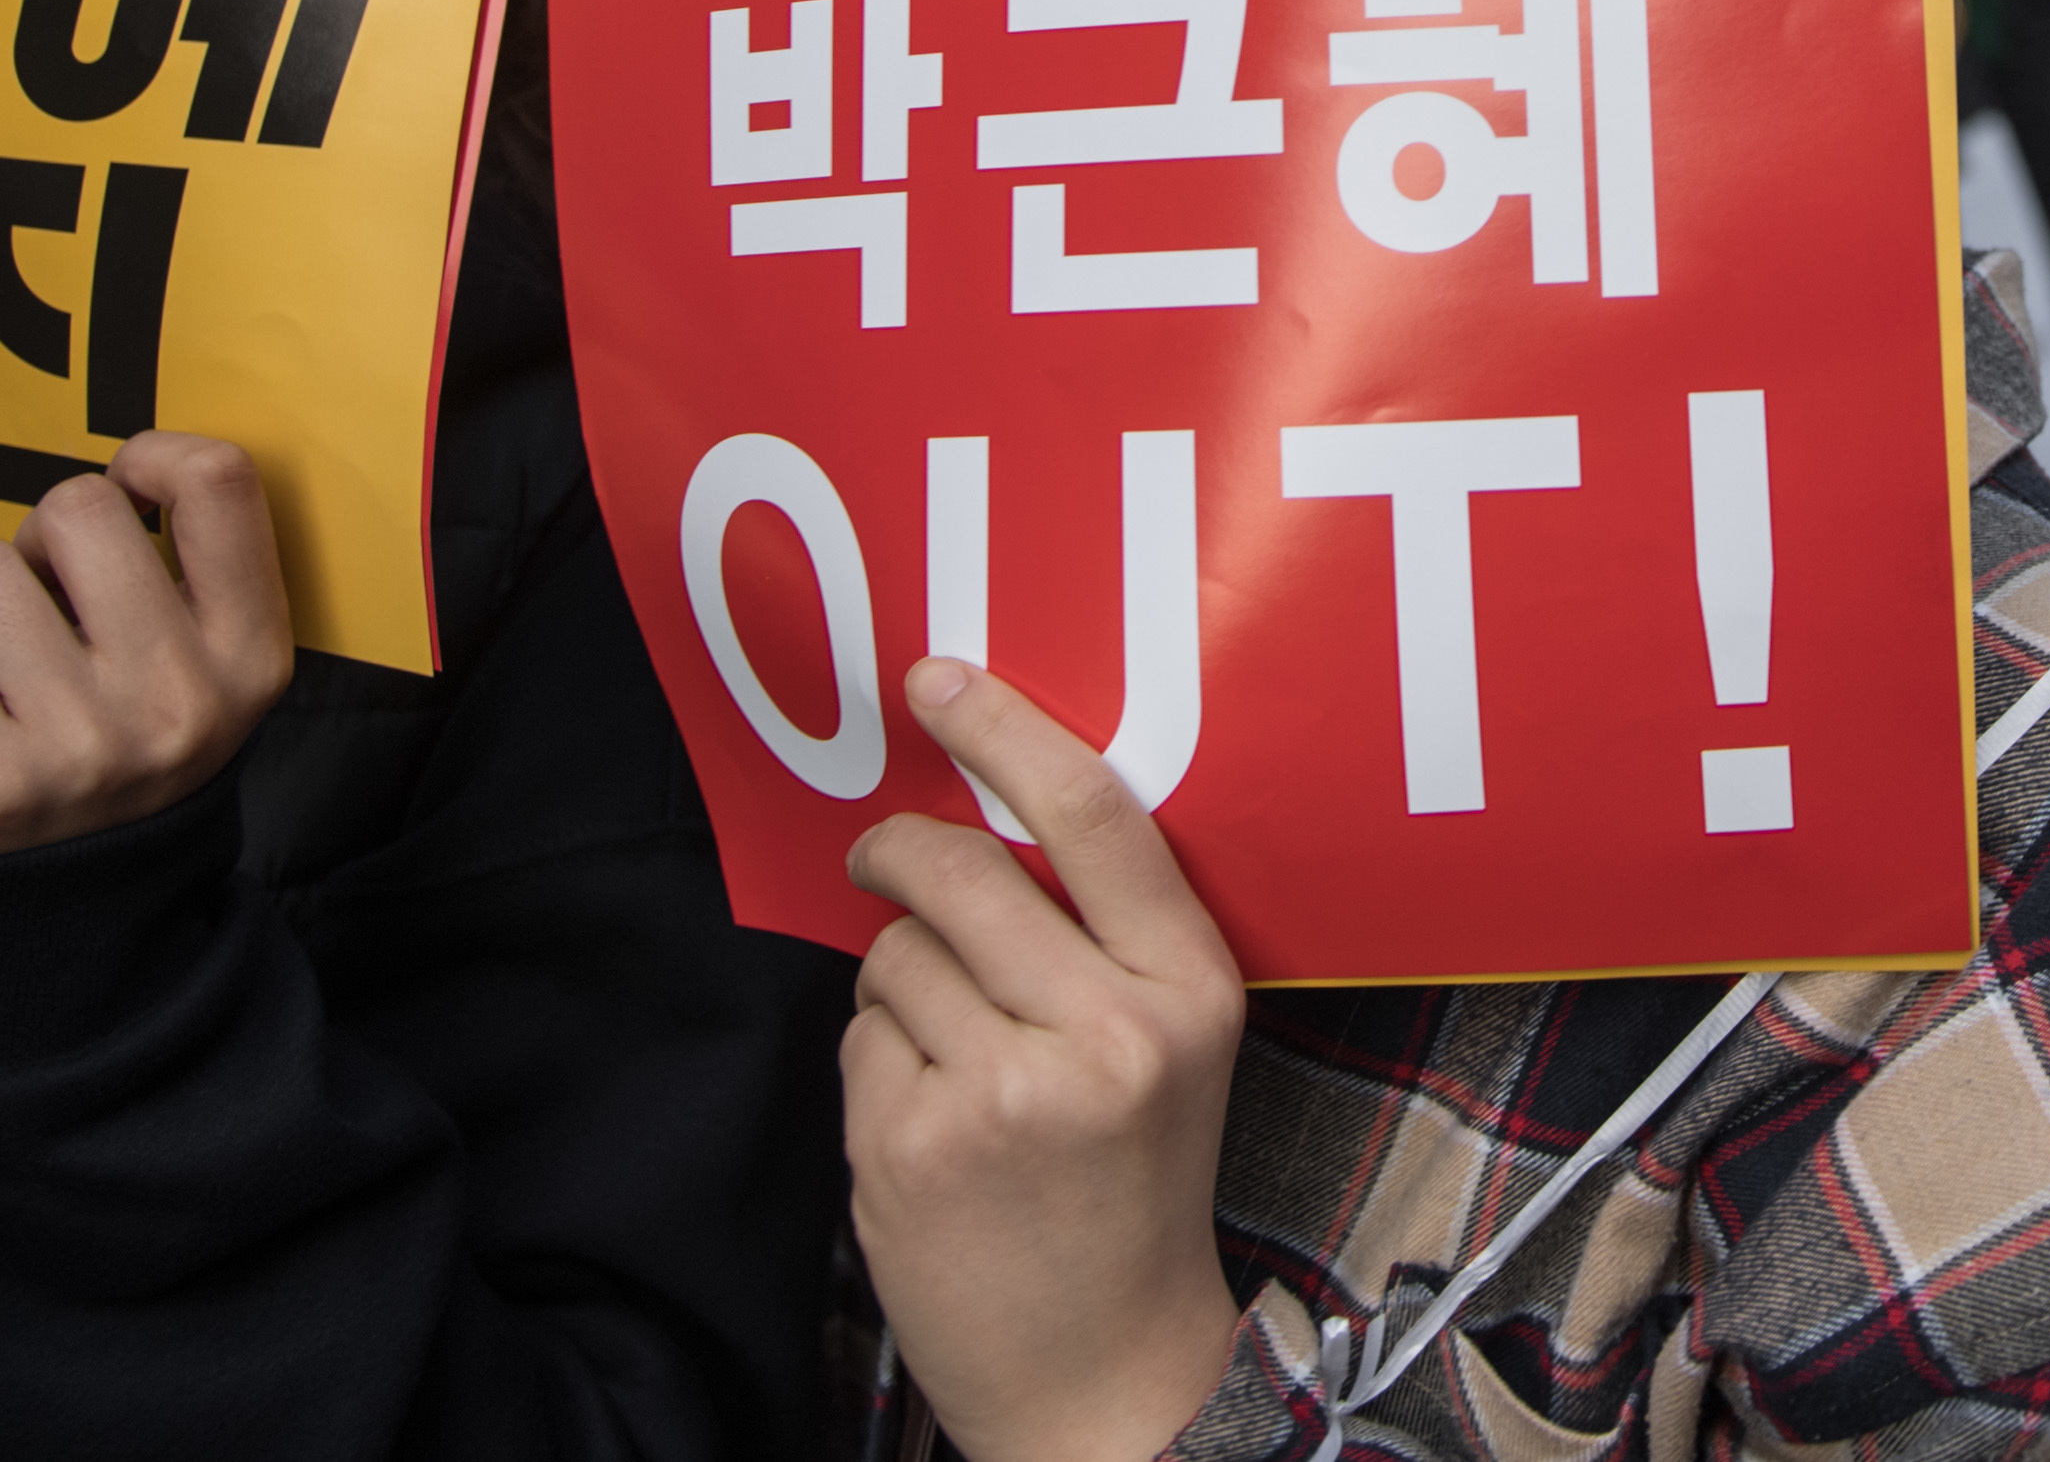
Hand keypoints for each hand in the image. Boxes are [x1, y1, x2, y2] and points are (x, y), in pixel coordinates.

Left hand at [0, 433, 297, 856]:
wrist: (83, 896)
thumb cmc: (137, 733)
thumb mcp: (216, 662)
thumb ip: (197, 562)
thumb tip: (127, 464)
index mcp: (250, 657)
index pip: (218, 483)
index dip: (155, 456)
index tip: (131, 488)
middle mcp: (177, 701)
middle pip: (76, 508)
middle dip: (46, 539)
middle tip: (54, 595)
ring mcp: (80, 745)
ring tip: (12, 662)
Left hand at [842, 660, 1247, 1461]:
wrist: (1103, 1369)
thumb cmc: (1131, 1184)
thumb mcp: (1169, 1044)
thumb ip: (1105, 935)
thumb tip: (981, 800)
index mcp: (1188, 990)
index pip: (1093, 816)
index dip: (1005, 730)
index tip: (938, 680)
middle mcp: (1107, 1033)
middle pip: (958, 871)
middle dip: (897, 850)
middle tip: (879, 855)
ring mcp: (1006, 1093)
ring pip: (895, 953)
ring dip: (897, 983)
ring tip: (951, 1054)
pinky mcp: (919, 1147)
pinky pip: (862, 1038)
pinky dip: (878, 1063)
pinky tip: (928, 1121)